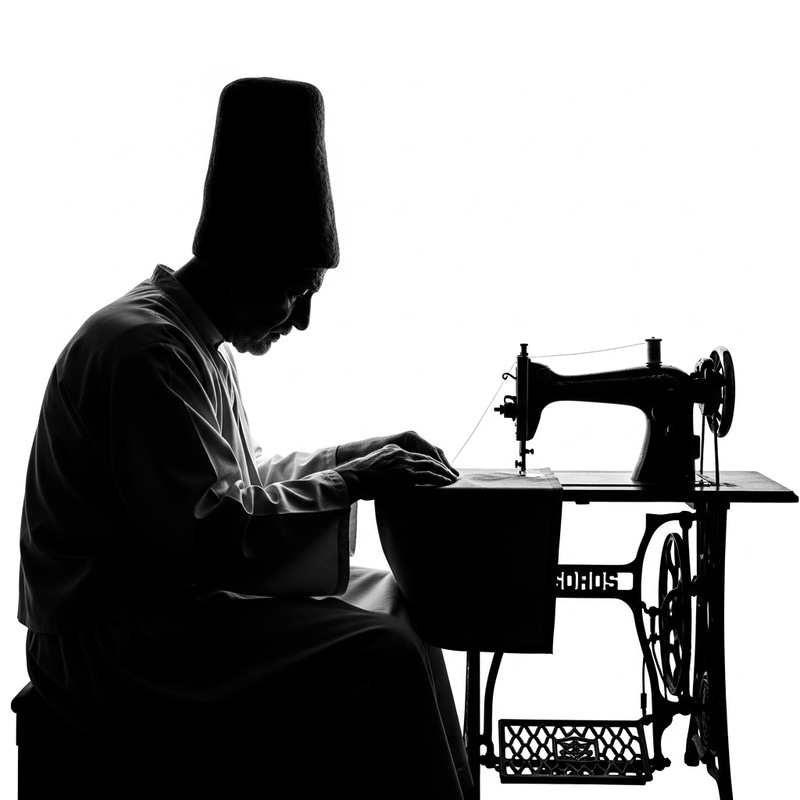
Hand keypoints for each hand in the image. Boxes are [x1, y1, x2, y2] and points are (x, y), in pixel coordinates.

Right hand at [334, 431, 458, 500]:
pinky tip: (446, 482)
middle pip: (425, 457)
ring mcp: (405, 463)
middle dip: (438, 465)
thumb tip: (381, 487)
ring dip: (443, 471)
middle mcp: (400, 453)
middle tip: (448, 472)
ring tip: (451, 478)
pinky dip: (440, 478)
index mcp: (392, 450)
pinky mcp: (408, 474)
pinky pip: (429, 475)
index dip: (426, 461)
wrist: (354, 478)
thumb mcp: (371, 470)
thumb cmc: (357, 479)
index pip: (414, 455)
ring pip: (430, 465)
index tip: (433, 468)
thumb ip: (381, 474)